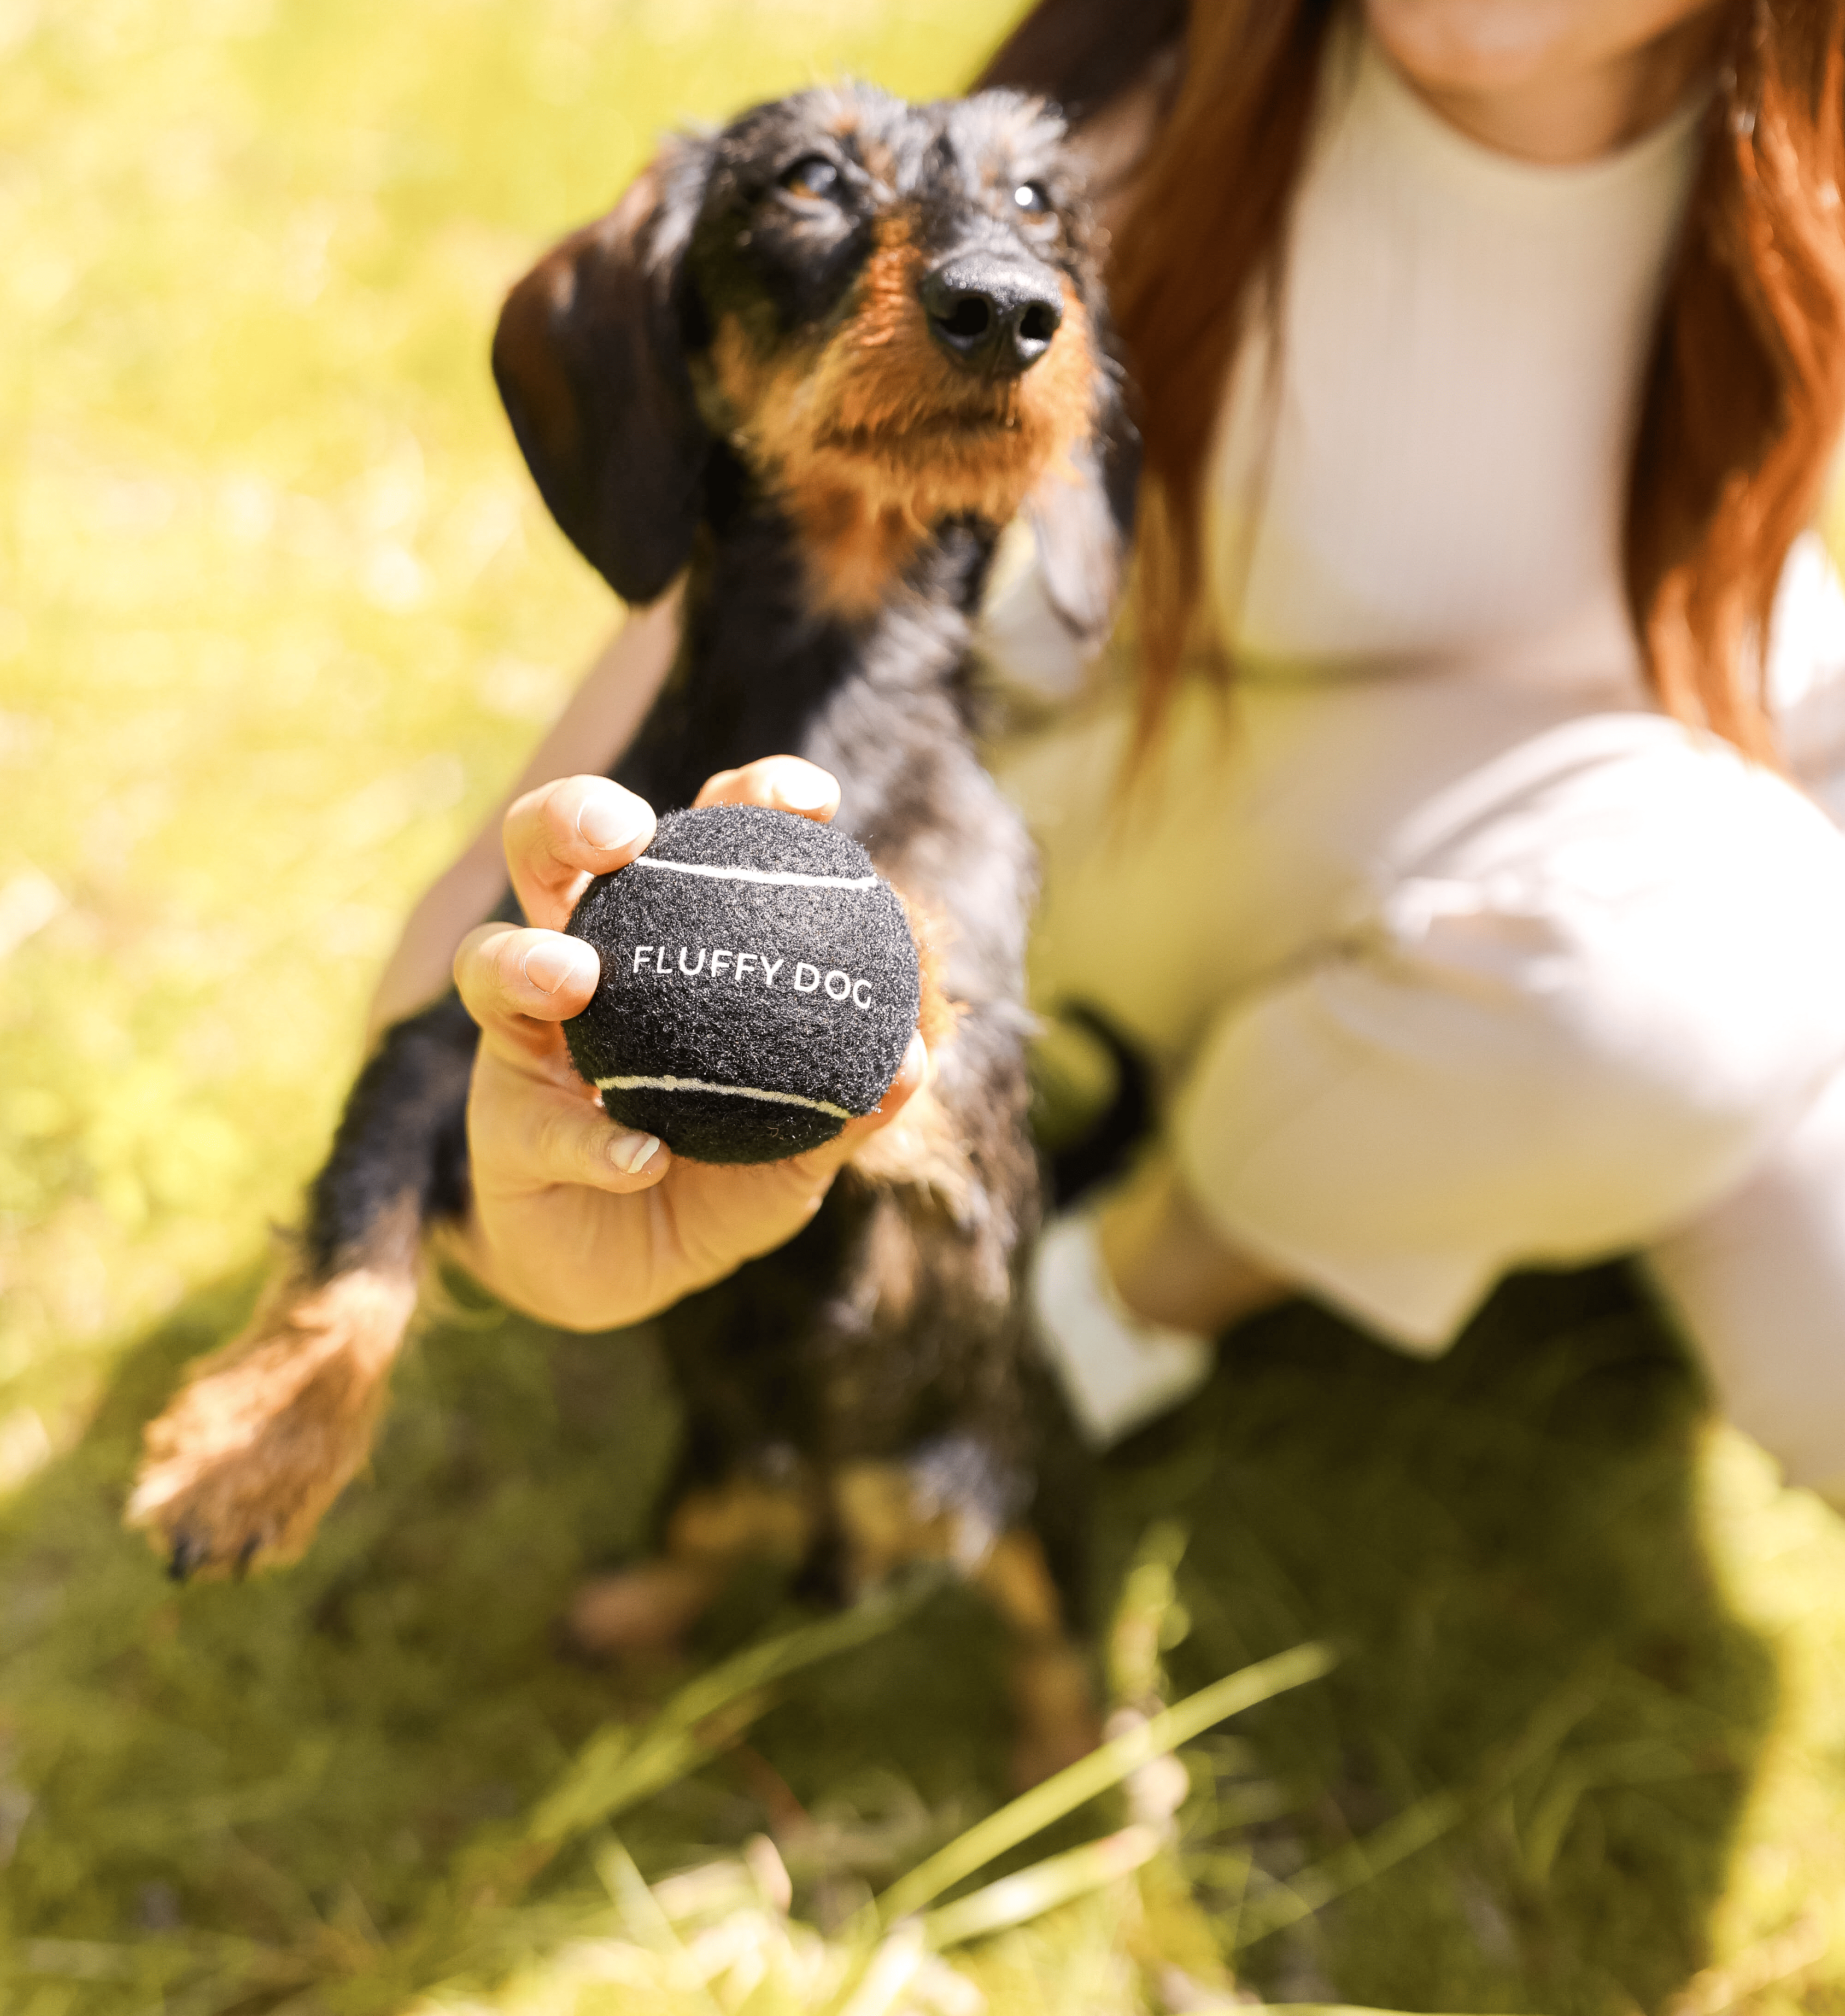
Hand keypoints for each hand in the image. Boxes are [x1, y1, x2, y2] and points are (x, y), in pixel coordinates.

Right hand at [447, 756, 925, 1329]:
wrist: (635, 1270)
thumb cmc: (721, 1177)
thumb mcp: (802, 1145)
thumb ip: (852, 1104)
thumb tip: (912, 1061)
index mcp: (666, 938)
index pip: (699, 839)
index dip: (748, 798)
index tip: (810, 800)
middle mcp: (582, 963)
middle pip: (548, 852)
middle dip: (575, 816)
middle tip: (626, 834)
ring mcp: (525, 1040)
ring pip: (490, 961)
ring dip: (529, 958)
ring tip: (576, 975)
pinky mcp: (500, 1126)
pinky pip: (534, 1123)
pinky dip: (590, 1139)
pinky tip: (640, 1157)